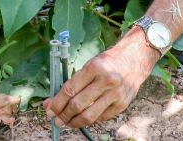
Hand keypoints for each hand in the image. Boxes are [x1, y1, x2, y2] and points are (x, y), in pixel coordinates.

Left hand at [43, 28, 158, 127]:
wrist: (134, 60)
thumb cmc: (108, 62)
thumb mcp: (90, 65)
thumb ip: (74, 82)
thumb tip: (55, 100)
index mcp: (94, 68)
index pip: (70, 89)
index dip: (57, 102)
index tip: (49, 109)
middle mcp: (105, 81)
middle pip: (78, 104)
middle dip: (63, 115)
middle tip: (56, 119)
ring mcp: (115, 95)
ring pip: (89, 115)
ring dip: (74, 122)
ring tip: (67, 123)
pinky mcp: (122, 105)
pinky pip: (101, 118)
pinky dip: (89, 121)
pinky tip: (82, 119)